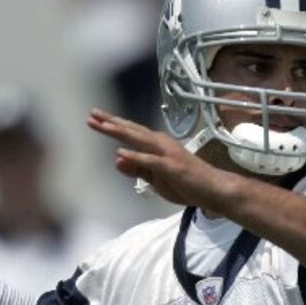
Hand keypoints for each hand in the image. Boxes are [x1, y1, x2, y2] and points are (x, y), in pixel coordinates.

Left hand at [87, 109, 233, 208]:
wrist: (212, 189)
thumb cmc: (186, 183)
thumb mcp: (155, 179)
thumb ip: (137, 169)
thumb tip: (117, 159)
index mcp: (156, 145)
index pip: (131, 133)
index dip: (112, 126)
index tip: (94, 120)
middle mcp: (161, 144)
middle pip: (132, 131)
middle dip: (111, 123)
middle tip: (92, 114)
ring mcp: (167, 154)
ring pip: (140, 140)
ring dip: (121, 132)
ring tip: (104, 126)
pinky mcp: (172, 166)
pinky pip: (151, 161)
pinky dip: (136, 156)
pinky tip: (121, 153)